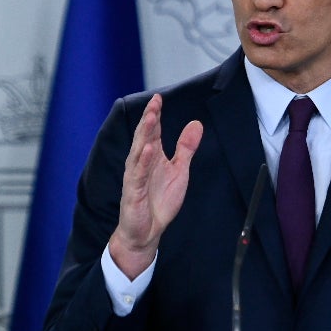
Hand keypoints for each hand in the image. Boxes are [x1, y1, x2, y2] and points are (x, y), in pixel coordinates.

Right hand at [109, 94, 202, 276]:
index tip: (158, 98)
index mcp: (152, 157)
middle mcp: (141, 163)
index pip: (152, 131)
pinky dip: (143, 161)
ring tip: (150, 118)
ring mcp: (136, 177)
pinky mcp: (133, 193)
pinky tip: (148, 149)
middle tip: (154, 102)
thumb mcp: (179, 171)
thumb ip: (186, 148)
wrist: (147, 232)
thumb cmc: (159, 201)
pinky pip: (138, 174)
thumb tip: (196, 124)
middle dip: (149, 119)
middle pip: (144, 137)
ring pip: (139, 152)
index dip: (155, 115)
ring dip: (144, 135)